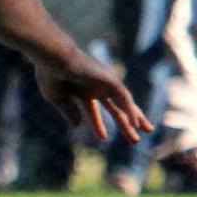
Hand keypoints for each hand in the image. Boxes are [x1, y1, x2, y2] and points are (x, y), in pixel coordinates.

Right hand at [33, 53, 148, 144]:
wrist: (53, 58)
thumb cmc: (50, 74)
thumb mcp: (56, 98)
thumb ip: (68, 111)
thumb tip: (78, 125)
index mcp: (83, 90)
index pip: (94, 109)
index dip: (98, 124)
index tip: (102, 138)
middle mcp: (97, 86)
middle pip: (116, 108)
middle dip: (126, 122)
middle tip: (135, 138)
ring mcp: (105, 83)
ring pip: (125, 104)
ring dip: (135, 119)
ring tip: (146, 131)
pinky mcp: (110, 80)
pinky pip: (124, 98)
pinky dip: (130, 111)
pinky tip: (135, 123)